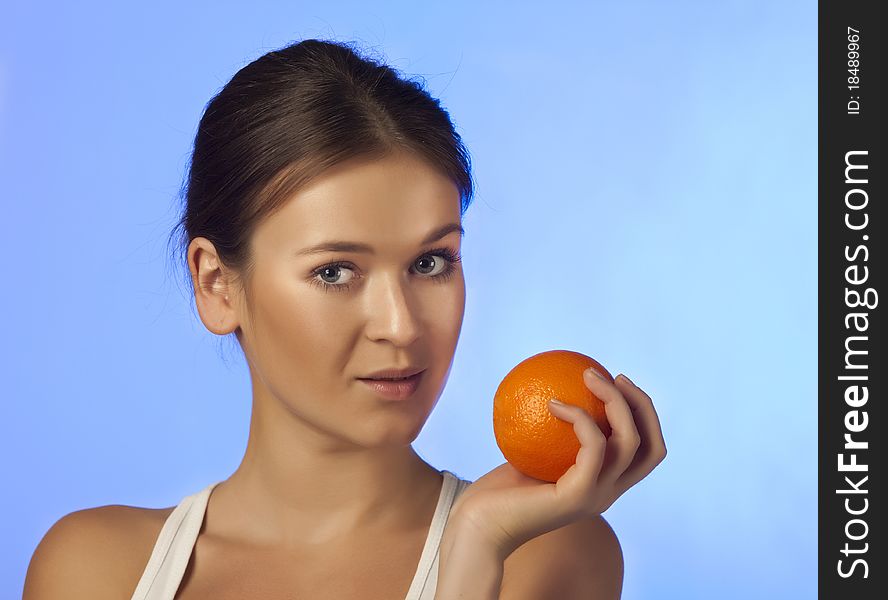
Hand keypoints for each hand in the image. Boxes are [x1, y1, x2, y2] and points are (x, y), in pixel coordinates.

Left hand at [449, 370, 666, 559]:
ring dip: (614, 400)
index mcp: (604, 485)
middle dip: (642, 405)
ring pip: (629, 440)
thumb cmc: (500, 490)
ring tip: (589, 376)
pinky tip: (553, 403)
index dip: (645, 415)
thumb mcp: (532, 453)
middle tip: (614, 376)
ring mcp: (597, 496)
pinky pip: (594, 445)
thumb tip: (554, 386)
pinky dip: (580, 416)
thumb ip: (551, 432)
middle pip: (651, 446)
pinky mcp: (578, 495)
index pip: (647, 451)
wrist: (481, 527)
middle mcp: (608, 493)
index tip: (618, 383)